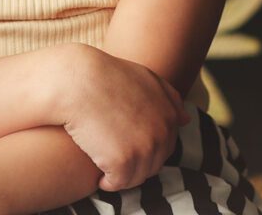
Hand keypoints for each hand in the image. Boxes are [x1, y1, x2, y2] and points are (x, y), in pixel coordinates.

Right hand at [57, 45, 190, 191]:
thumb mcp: (142, 78)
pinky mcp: (124, 161)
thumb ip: (167, 96)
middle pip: (153, 163)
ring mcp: (145, 147)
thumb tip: (185, 119)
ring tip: (104, 160)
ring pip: (137, 177)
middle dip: (135, 161)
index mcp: (169, 113)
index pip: (165, 145)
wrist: (75, 80)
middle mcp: (162, 131)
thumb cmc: (104, 76)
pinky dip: (108, 182)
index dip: (144, 144)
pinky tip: (98, 172)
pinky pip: (119, 184)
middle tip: (111, 149)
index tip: (124, 138)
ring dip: (122, 174)